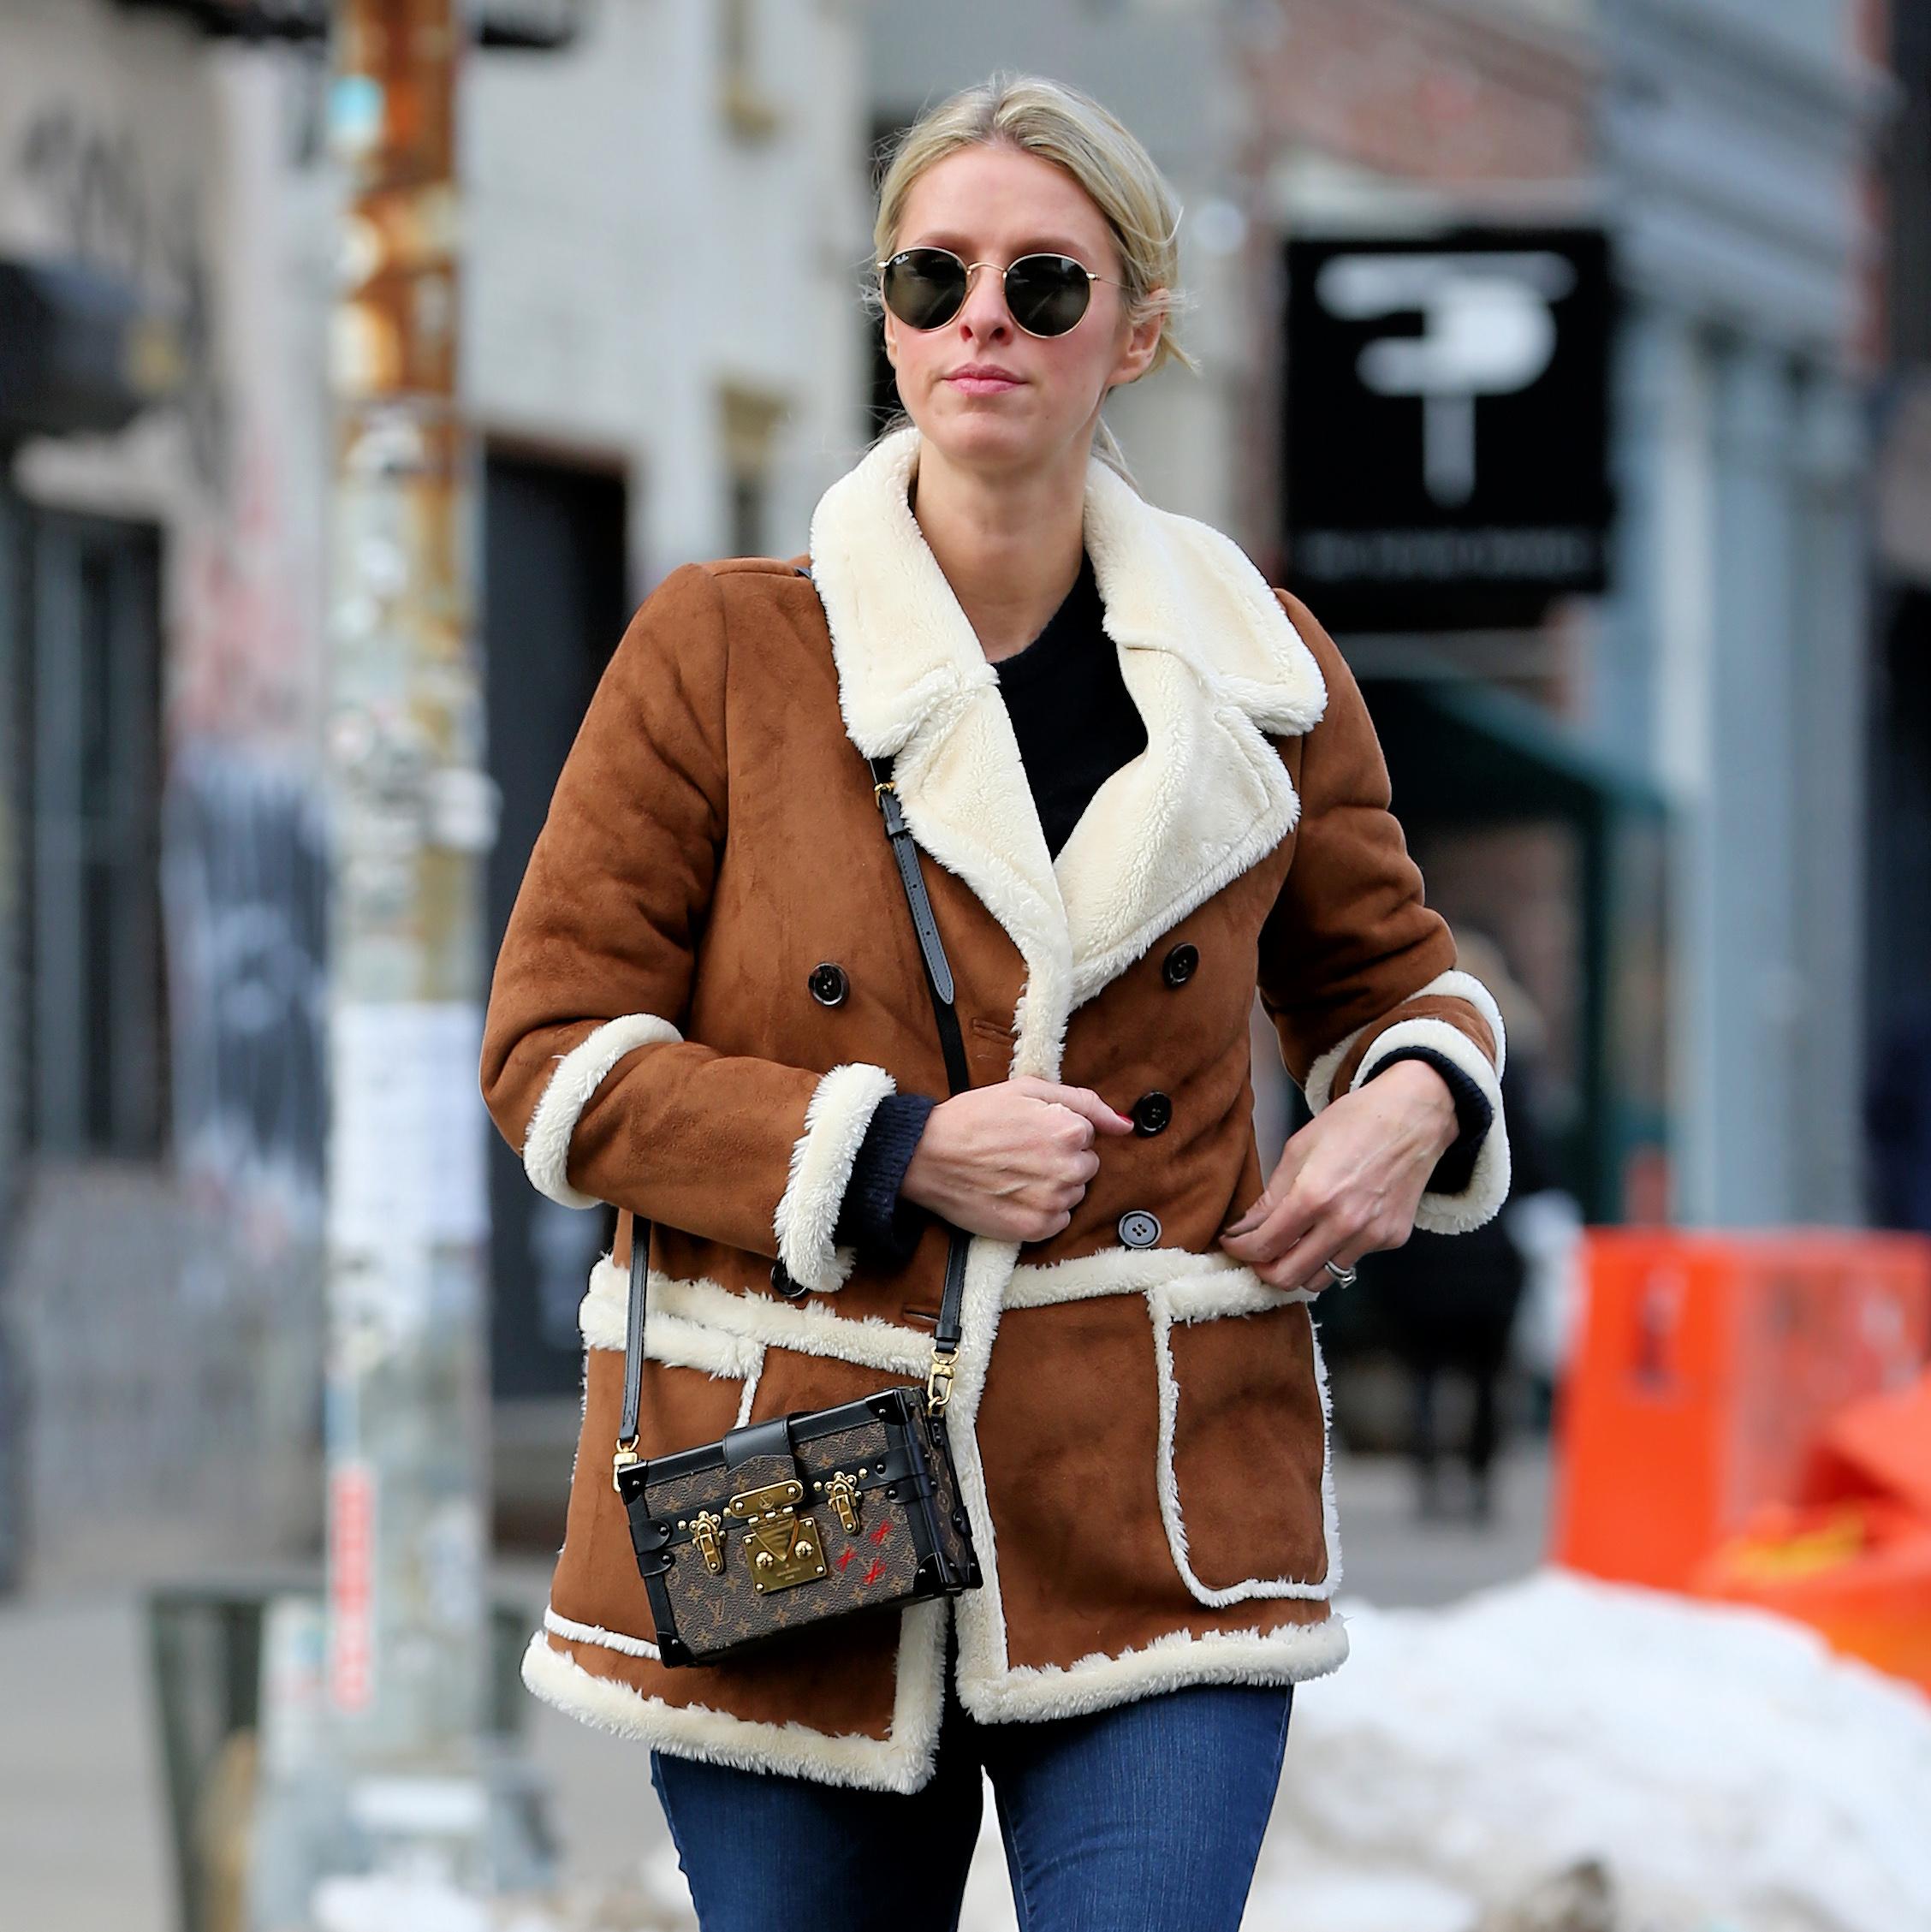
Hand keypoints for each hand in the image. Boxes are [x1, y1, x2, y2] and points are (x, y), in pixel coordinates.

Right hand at [900, 1075, 1136, 1242]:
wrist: (926, 1156)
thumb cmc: (973, 1118)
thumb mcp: (1028, 1089)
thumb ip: (1085, 1102)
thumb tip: (1125, 1125)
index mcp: (1070, 1130)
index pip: (1087, 1136)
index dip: (1056, 1131)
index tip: (1029, 1131)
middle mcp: (1068, 1168)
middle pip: (1085, 1167)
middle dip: (1060, 1159)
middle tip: (1021, 1152)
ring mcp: (1052, 1201)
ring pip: (1073, 1194)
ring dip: (1052, 1186)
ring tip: (1013, 1173)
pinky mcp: (1035, 1229)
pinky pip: (1058, 1220)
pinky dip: (1041, 1210)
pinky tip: (1013, 1195)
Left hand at [1217, 1059, 1458, 1290]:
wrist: (1414, 1117)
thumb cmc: (1354, 1122)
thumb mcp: (1299, 1148)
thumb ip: (1272, 1196)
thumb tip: (1245, 1228)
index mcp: (1313, 1196)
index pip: (1264, 1246)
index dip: (1239, 1250)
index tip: (1232, 1244)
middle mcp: (1344, 1223)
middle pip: (1288, 1277)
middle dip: (1263, 1271)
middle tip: (1256, 1257)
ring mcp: (1371, 1236)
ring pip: (1321, 1279)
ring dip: (1299, 1267)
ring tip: (1292, 1247)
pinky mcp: (1392, 1239)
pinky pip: (1352, 1261)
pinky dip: (1334, 1252)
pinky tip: (1333, 1228)